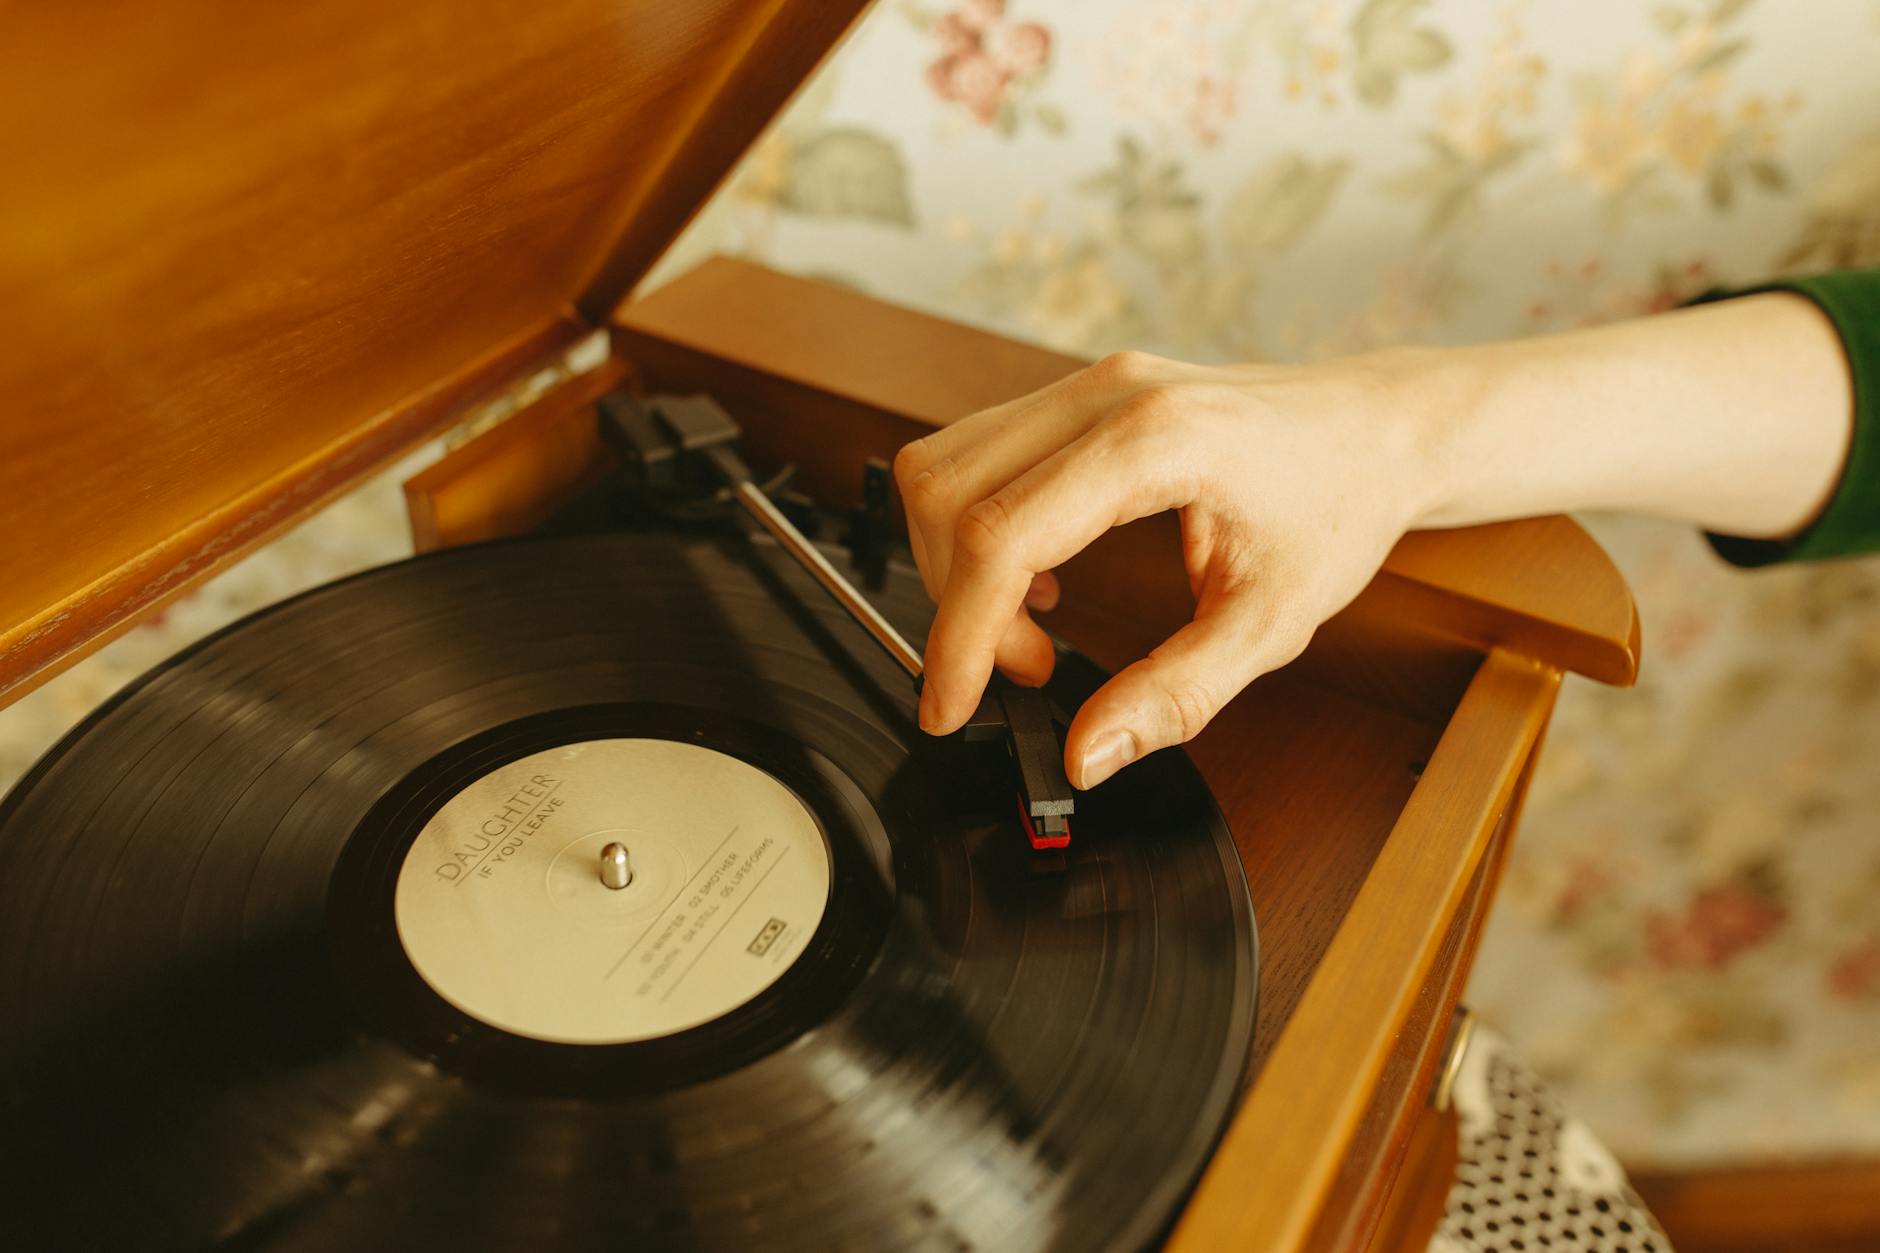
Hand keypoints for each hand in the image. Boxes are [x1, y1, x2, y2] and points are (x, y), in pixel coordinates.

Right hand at [894, 349, 1434, 789]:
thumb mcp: (1272, 623)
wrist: (1380, 429)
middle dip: (959, 603)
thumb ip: (1175, 695)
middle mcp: (1105, 394)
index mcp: (1155, 440)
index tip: (950, 707)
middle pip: (948, 494)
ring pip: (946, 466)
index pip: (999, 535)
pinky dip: (981, 528)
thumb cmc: (1341, 504)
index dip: (959, 634)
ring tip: (1035, 625)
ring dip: (960, 564)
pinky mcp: (1079, 395)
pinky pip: (979, 454)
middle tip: (1031, 667)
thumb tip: (1086, 753)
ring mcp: (1086, 385)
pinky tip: (1042, 578)